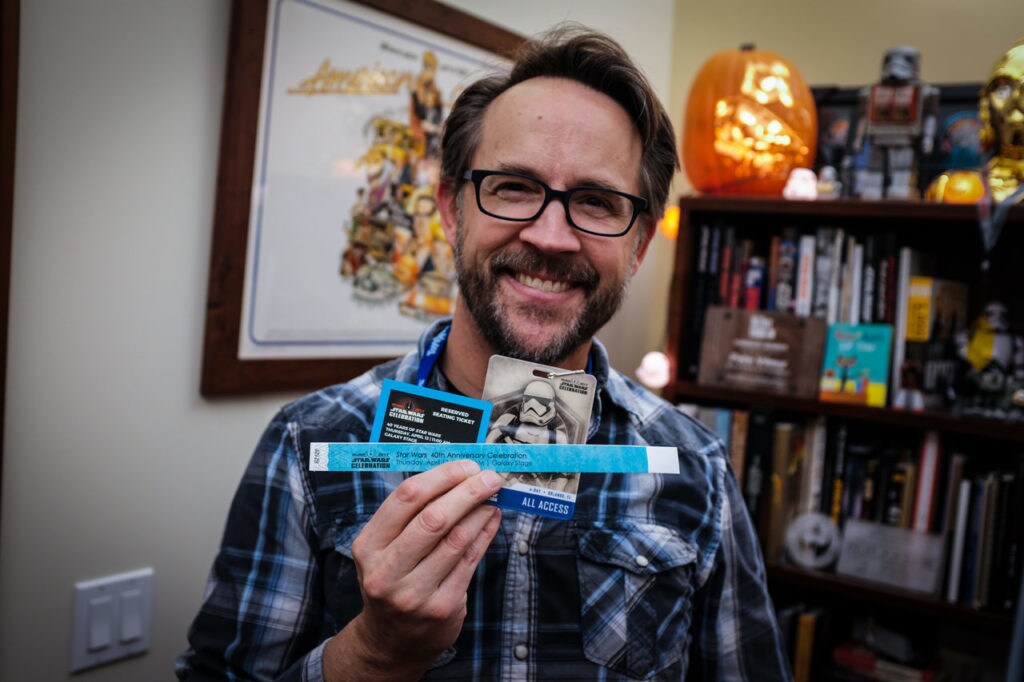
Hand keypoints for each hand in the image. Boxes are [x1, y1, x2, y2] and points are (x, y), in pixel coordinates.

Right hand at [323, 460, 502, 680]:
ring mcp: (414, 593)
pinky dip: (485, 534)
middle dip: (467, 492)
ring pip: (457, 540)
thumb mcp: (385, 549)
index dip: (442, 476)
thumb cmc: (393, 579)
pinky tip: (491, 520)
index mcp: (369, 546)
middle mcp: (387, 571)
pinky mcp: (442, 608)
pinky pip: (470, 561)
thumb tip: (455, 475)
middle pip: (434, 518)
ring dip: (480, 512)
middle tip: (489, 477)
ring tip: (493, 497)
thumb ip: (411, 516)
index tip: (466, 465)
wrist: (391, 641)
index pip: (406, 498)